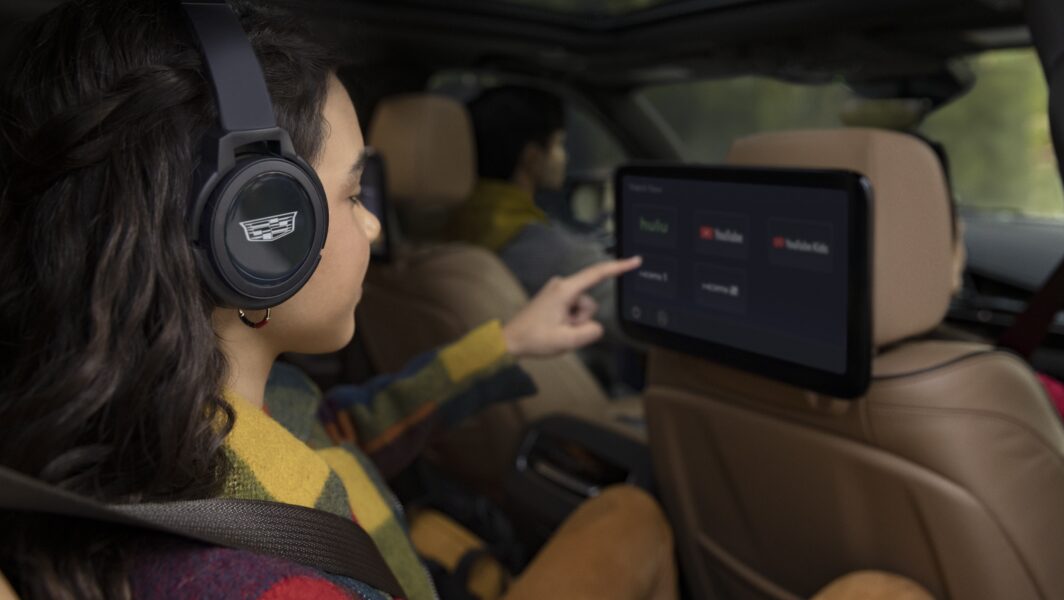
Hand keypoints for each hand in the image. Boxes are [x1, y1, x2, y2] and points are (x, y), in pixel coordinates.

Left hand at [502, 256, 641, 358]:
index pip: (597, 274)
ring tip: (556, 330)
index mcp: (565, 290)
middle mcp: (561, 284)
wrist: (511, 340)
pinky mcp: (555, 296)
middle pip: (589, 302)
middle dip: (582, 320)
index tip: (635, 260)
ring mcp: (557, 290)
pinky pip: (573, 309)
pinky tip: (554, 327)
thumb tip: (596, 326)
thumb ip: (590, 332)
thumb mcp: (567, 341)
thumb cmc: (535, 338)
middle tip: (563, 331)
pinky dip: (569, 321)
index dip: (619, 267)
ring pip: (582, 308)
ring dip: (575, 322)